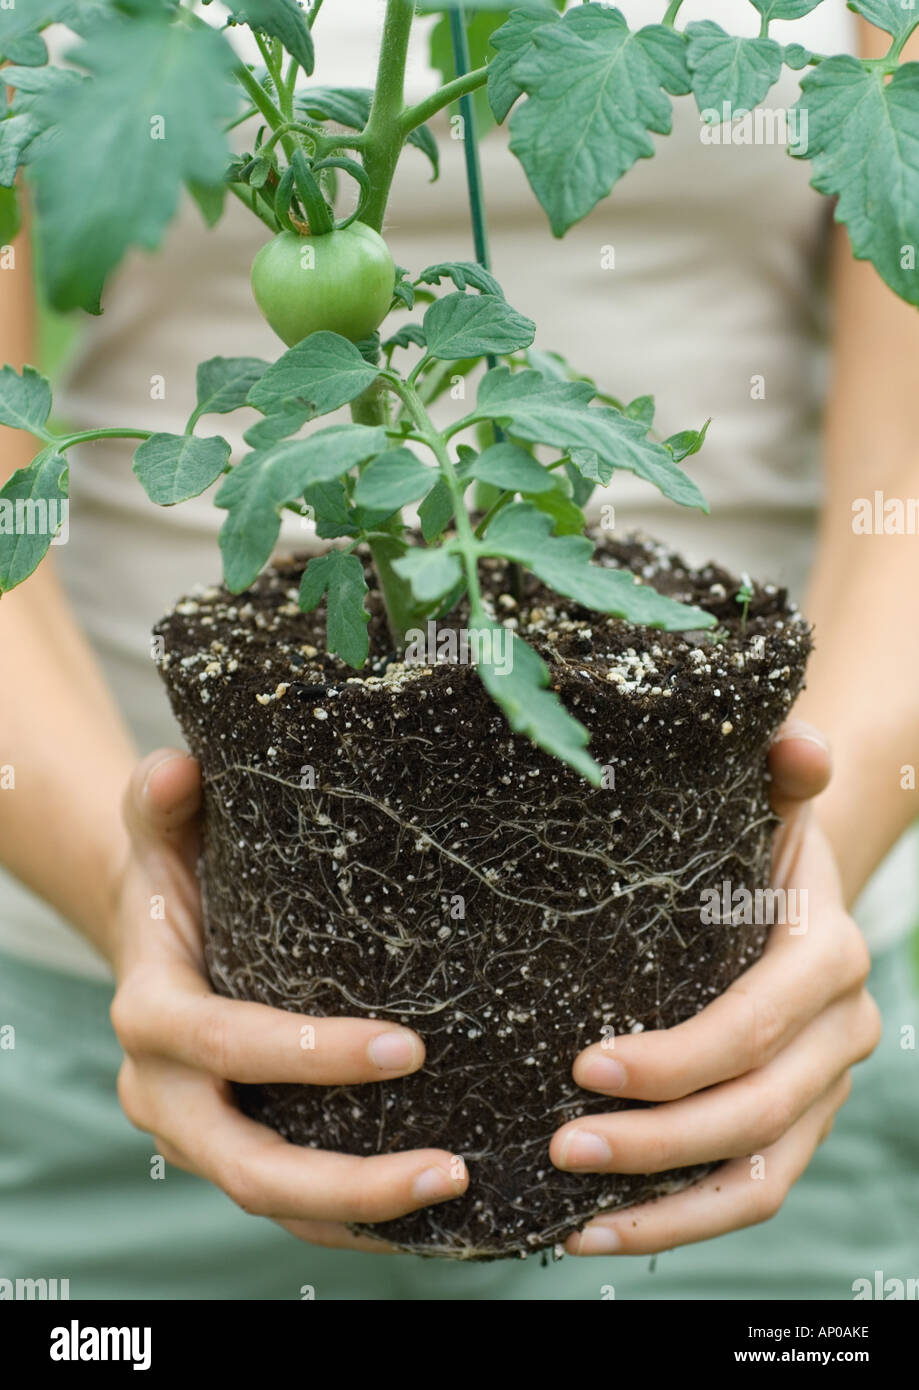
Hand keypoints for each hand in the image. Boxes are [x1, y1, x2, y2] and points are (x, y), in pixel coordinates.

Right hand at [108, 749, 466, 1251]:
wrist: (154, 930)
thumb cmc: (174, 870)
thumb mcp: (162, 829)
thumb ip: (162, 800)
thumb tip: (179, 770)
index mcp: (151, 1014)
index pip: (224, 1046)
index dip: (309, 1057)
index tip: (409, 1047)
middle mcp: (164, 1092)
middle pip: (248, 1164)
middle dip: (346, 1179)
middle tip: (450, 1165)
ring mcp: (199, 1134)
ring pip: (275, 1203)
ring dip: (363, 1212)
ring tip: (460, 1189)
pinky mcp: (235, 1148)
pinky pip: (294, 1207)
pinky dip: (356, 1220)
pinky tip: (436, 1210)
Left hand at [550, 720, 880, 1254]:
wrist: (791, 887)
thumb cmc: (752, 839)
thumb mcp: (763, 799)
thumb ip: (778, 768)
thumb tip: (796, 742)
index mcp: (827, 954)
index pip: (755, 1024)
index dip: (678, 1058)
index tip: (585, 1066)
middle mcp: (839, 1031)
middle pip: (756, 1111)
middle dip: (659, 1139)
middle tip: (559, 1142)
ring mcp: (822, 1089)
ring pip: (760, 1173)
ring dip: (668, 1202)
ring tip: (574, 1214)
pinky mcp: (796, 1127)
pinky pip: (751, 1192)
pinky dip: (681, 1224)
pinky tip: (596, 1232)